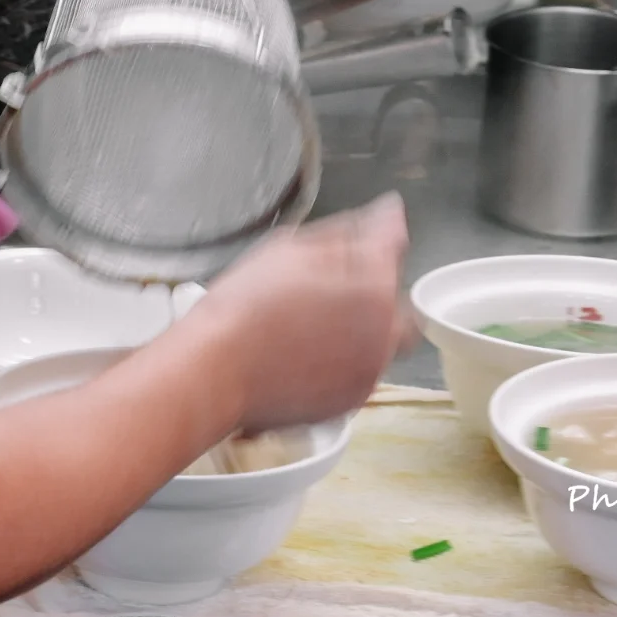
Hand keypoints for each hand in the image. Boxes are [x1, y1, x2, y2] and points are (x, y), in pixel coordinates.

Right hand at [191, 194, 417, 433]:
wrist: (218, 370)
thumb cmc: (248, 304)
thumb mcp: (292, 248)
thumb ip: (351, 231)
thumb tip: (389, 215)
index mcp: (374, 287)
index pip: (394, 246)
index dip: (379, 232)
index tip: (364, 228)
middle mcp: (385, 332)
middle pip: (399, 303)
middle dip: (377, 292)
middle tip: (336, 288)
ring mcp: (370, 371)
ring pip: (382, 341)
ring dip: (362, 327)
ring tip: (312, 324)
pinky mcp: (351, 401)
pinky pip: (360, 371)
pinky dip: (344, 359)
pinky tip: (306, 353)